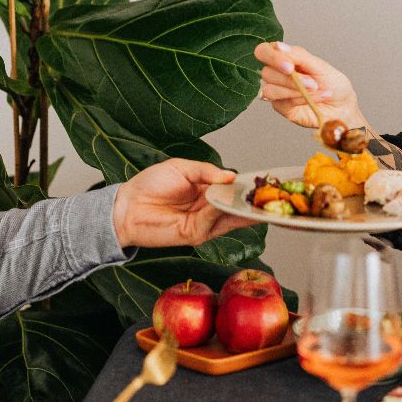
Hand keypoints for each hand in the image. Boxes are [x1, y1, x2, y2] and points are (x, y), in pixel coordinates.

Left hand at [112, 159, 253, 247]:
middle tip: (273, 196)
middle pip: (238, 207)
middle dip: (254, 203)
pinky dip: (220, 212)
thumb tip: (232, 176)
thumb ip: (207, 171)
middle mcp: (210, 208)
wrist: (127, 206)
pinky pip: (213, 222)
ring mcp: (204, 223)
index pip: (235, 190)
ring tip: (258, 201)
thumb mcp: (182, 168)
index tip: (265, 182)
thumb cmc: (151, 184)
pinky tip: (224, 201)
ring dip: (244, 210)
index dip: (249, 187)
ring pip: (231, 217)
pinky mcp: (195, 234)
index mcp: (208, 190)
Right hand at [253, 41, 362, 127]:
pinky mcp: (282, 107)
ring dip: (295, 90)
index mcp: (285, 58)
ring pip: (270, 89)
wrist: (343, 106)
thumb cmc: (333, 84)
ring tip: (315, 89)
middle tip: (312, 82)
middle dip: (290, 78)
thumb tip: (278, 46)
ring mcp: (278, 91)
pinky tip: (313, 99)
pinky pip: (281, 102)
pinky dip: (299, 99)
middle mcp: (278, 74)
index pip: (263, 52)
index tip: (289, 66)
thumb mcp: (319, 65)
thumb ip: (298, 55)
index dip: (272, 57)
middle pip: (266, 72)